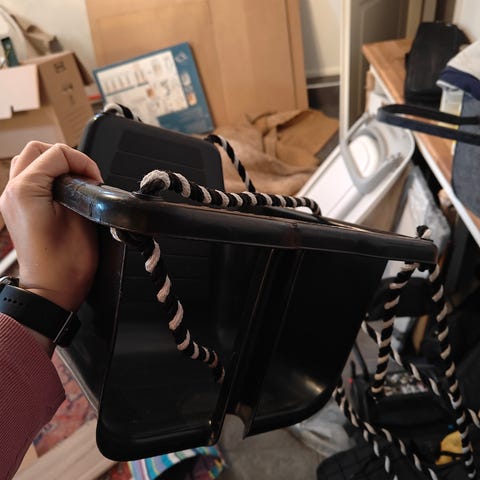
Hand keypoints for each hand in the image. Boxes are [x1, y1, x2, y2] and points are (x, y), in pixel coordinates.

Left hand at [0, 142, 102, 313]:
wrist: (51, 291)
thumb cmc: (66, 264)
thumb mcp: (82, 219)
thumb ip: (82, 189)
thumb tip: (85, 178)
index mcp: (25, 190)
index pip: (57, 153)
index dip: (83, 163)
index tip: (96, 181)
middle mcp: (12, 192)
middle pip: (38, 150)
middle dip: (67, 158)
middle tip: (87, 177)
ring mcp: (10, 200)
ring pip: (30, 162)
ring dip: (55, 166)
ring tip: (77, 183)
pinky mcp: (16, 209)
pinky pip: (28, 179)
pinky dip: (46, 178)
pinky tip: (64, 193)